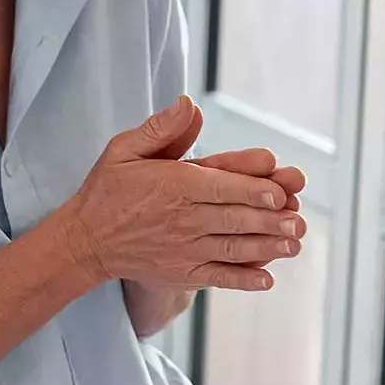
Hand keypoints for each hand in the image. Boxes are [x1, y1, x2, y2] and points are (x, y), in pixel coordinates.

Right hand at [59, 96, 307, 291]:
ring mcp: (183, 249)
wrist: (85, 241)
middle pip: (233, 218)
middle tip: (298, 219)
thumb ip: (160, 129)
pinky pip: (218, 277)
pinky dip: (243, 280)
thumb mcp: (125, 149)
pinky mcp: (182, 273)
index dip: (251, 189)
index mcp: (173, 185)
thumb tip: (189, 104)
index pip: (220, 186)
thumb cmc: (108, 189)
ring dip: (266, 247)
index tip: (279, 192)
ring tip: (293, 244)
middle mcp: (182, 219)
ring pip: (232, 248)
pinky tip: (267, 279)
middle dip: (269, 219)